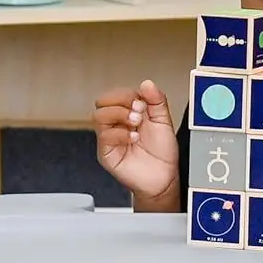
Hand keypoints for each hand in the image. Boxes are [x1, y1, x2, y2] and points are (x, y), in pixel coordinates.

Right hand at [93, 80, 178, 199]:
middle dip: (121, 102)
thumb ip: (157, 101)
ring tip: (136, 125)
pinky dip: (120, 134)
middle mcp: (117, 124)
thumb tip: (147, 83)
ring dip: (119, 115)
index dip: (128, 94)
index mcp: (128, 113)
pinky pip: (104, 137)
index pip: (116, 94)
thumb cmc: (162, 154)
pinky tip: (133, 138)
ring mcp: (110, 138)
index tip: (143, 103)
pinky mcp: (107, 153)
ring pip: (98, 116)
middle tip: (138, 112)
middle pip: (102, 101)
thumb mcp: (164, 122)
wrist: (164, 178)